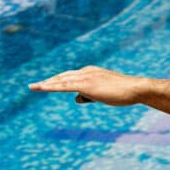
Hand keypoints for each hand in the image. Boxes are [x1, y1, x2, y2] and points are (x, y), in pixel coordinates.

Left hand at [29, 66, 148, 105]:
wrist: (136, 88)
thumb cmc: (125, 92)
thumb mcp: (105, 93)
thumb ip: (90, 95)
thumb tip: (77, 98)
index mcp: (92, 72)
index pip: (71, 76)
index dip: (59, 80)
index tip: (49, 83)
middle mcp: (86, 71)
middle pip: (62, 76)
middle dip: (49, 81)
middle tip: (35, 86)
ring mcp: (85, 77)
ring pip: (60, 80)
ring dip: (45, 84)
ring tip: (33, 87)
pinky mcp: (85, 85)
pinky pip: (63, 85)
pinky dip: (50, 86)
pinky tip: (39, 88)